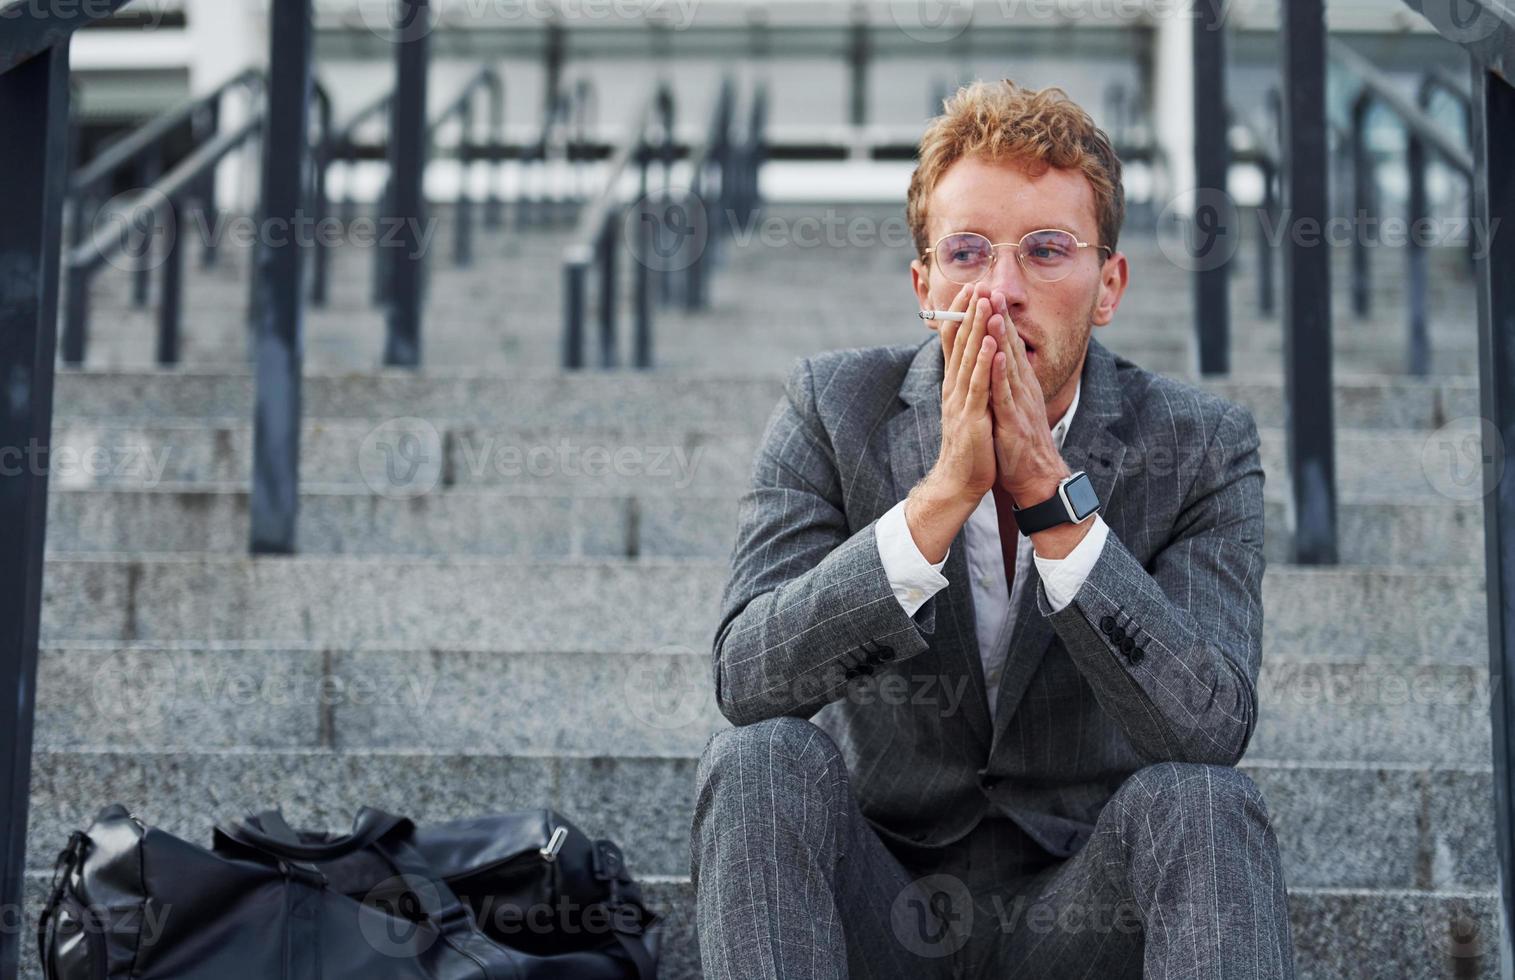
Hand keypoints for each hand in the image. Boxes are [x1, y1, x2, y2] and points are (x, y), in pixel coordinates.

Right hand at [930, 282, 998, 499]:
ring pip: (967, 357)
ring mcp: (960, 400)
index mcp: (954, 383)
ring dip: (975, 328)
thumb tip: (972, 358)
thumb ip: (969, 381)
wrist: (960, 479)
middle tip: (976, 283)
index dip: (962, 313)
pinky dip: (983, 362)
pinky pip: (978, 384)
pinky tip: (989, 343)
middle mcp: (953, 386)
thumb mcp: (968, 406)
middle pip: (959, 342)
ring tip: (983, 303)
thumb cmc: (970, 444)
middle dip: (968, 312)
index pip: (955, 340)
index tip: (972, 288)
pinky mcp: (971, 416)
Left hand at [983, 291, 1071, 505]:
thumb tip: (999, 363)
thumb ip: (1008, 385)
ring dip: (1000, 338)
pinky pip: (1006, 395)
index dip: (999, 320)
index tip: (988, 294)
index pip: (1009, 346)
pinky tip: (996, 356)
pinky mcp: (1014, 422)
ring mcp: (1020, 404)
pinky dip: (1001, 375)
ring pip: (1009, 365)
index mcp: (1021, 385)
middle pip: (1011, 348)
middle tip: (991, 289)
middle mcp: (1023, 389)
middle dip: (1000, 318)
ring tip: (992, 311)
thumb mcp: (1013, 407)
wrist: (1036, 477)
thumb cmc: (1021, 443)